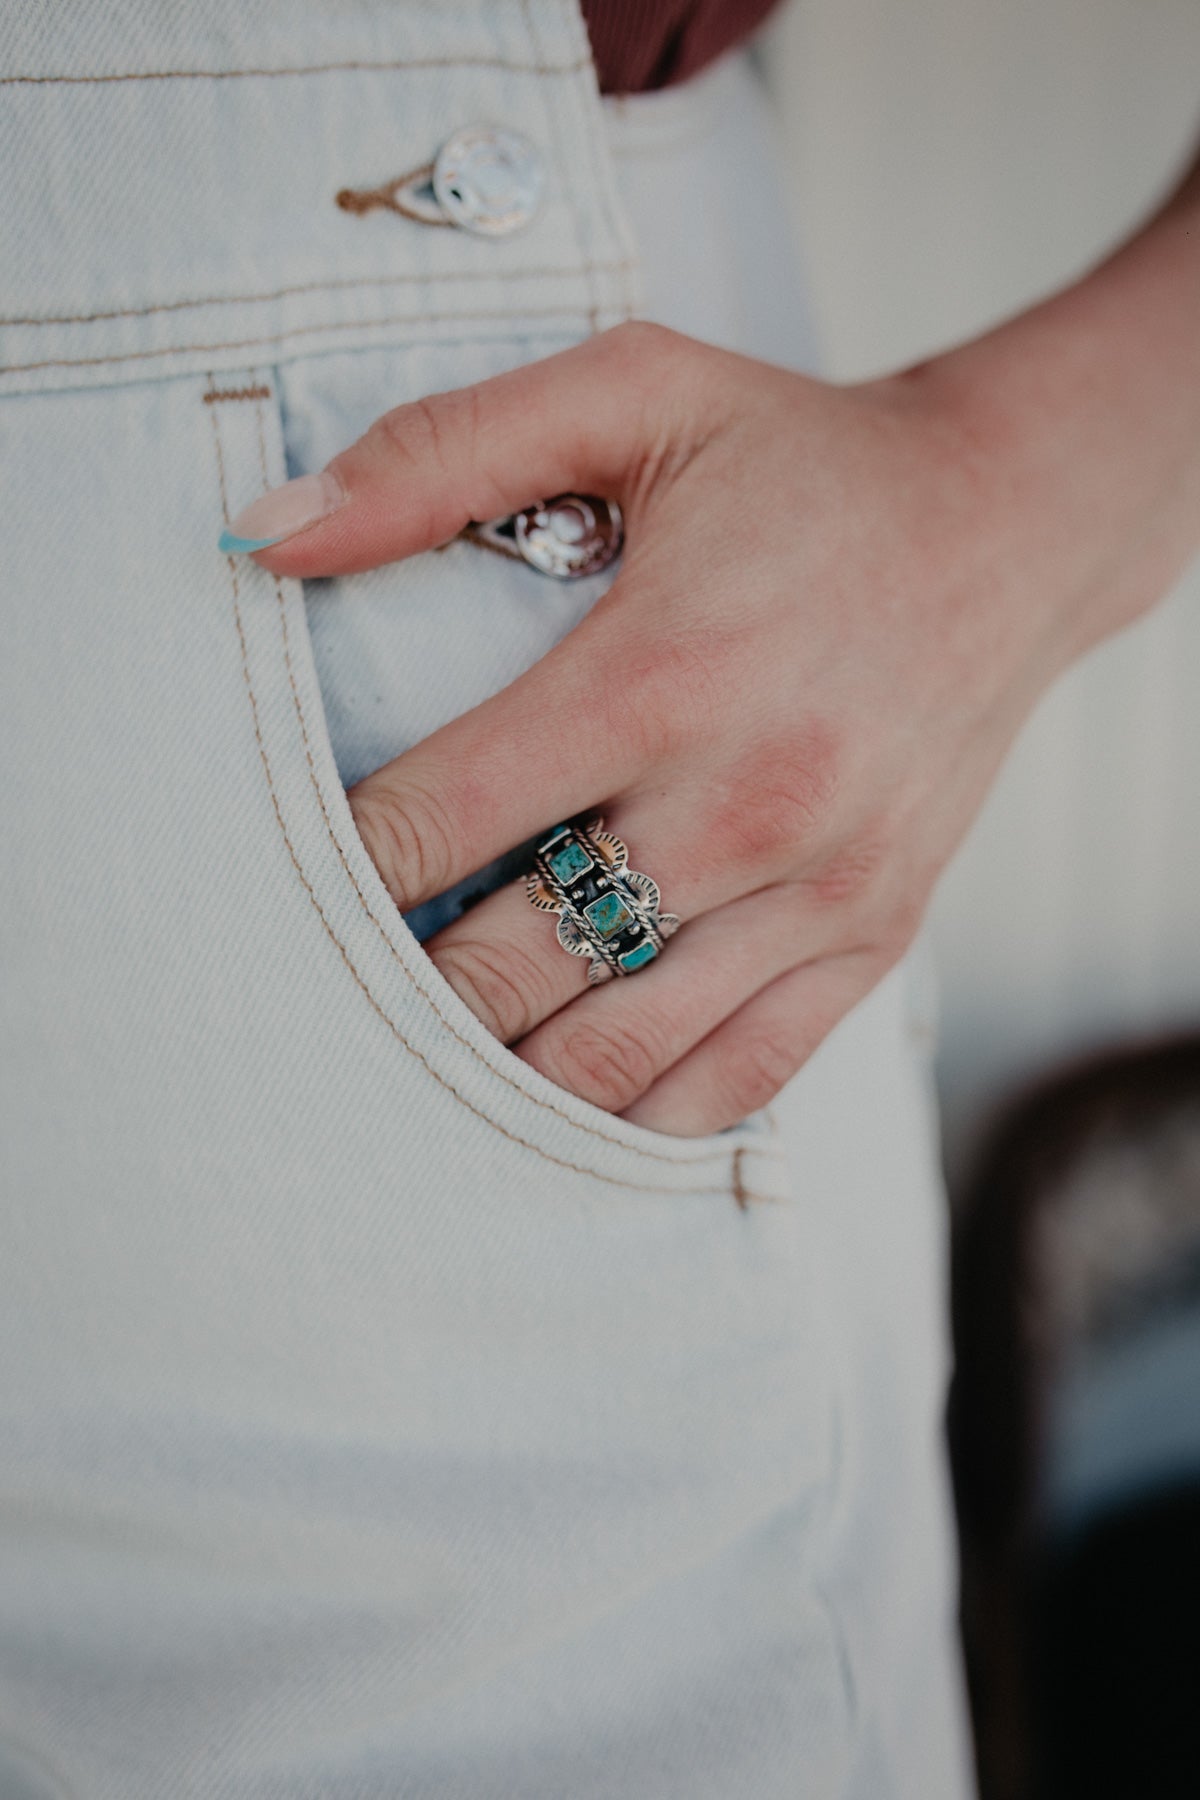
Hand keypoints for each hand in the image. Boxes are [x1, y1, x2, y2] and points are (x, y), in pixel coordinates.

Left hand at [231, 309, 1187, 1134]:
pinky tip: (566, 1085)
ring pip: (608, 1055)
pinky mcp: (872, 938)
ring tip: (431, 1048)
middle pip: (506, 970)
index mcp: (660, 674)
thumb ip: (438, 454)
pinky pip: (732, 1082)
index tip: (282, 881)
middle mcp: (741, 805)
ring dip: (496, 1068)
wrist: (1018, 524)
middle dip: (396, 991)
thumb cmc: (808, 463)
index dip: (331, 869)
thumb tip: (264, 531)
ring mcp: (817, 891)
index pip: (432, 822)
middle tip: (336, 984)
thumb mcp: (634, 393)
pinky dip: (629, 1109)